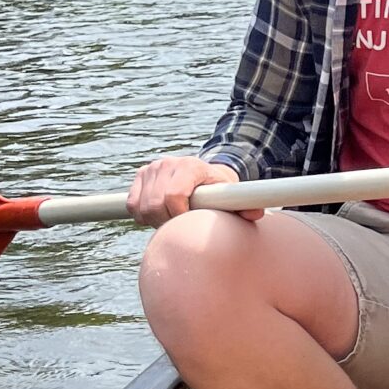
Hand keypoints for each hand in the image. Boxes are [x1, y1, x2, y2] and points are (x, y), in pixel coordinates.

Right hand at [126, 157, 248, 227]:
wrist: (204, 173)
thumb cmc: (219, 187)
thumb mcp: (232, 194)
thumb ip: (244, 204)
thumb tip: (256, 213)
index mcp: (190, 167)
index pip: (173, 196)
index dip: (178, 215)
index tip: (188, 223)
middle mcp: (168, 164)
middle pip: (155, 205)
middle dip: (167, 221)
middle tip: (181, 224)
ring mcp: (152, 168)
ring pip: (142, 207)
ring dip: (154, 219)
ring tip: (173, 218)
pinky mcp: (140, 175)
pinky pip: (132, 205)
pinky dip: (142, 214)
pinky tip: (159, 213)